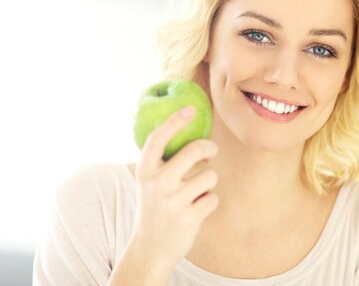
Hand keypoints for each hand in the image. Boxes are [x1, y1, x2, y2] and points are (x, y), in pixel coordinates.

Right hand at [131, 106, 218, 270]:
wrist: (150, 248)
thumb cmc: (154, 208)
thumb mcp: (147, 182)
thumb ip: (161, 161)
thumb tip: (183, 128)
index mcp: (145, 171)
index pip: (158, 138)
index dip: (175, 121)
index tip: (190, 109)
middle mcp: (157, 183)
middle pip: (195, 150)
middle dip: (209, 148)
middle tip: (210, 152)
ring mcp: (173, 201)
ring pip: (210, 176)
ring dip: (208, 184)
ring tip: (195, 194)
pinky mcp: (189, 217)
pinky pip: (213, 198)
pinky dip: (209, 202)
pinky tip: (196, 210)